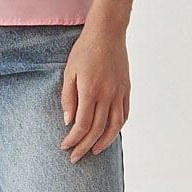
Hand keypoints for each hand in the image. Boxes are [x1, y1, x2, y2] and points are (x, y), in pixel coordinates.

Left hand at [59, 22, 129, 163]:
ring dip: (104, 142)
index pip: (82, 125)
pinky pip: (124, 114)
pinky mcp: (126, 89)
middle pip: (97, 130)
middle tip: (75, 157)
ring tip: (94, 151)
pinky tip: (110, 134)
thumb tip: (69, 121)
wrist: (107, 33)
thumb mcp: (70, 71)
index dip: (73, 139)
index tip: (65, 146)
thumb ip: (68, 97)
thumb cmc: (84, 50)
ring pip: (114, 126)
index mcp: (90, 90)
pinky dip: (118, 128)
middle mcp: (107, 95)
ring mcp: (119, 93)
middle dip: (85, 146)